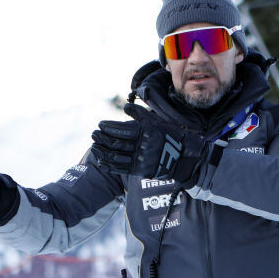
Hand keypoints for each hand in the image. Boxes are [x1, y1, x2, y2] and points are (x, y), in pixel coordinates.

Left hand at [91, 103, 208, 185]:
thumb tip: (125, 107)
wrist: (185, 157)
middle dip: (102, 138)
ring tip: (95, 147)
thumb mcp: (158, 122)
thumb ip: (141, 114)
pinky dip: (109, 164)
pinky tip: (102, 160)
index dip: (108, 127)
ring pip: (116, 156)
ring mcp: (141, 160)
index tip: (100, 124)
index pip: (122, 130)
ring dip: (102, 151)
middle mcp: (143, 146)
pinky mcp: (141, 171)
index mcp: (146, 132)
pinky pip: (121, 168)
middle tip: (94, 134)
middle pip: (116, 143)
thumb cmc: (172, 136)